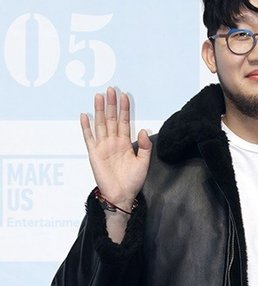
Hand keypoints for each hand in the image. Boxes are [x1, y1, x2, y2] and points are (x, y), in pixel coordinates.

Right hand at [80, 87, 151, 209]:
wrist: (122, 195)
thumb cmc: (133, 181)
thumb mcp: (144, 163)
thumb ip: (145, 146)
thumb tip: (143, 130)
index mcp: (125, 143)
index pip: (124, 121)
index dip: (124, 109)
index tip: (125, 95)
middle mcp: (113, 142)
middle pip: (111, 119)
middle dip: (112, 104)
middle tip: (111, 89)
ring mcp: (103, 147)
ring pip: (100, 124)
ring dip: (99, 110)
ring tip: (99, 97)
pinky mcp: (94, 154)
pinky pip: (89, 138)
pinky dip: (86, 127)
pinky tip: (84, 116)